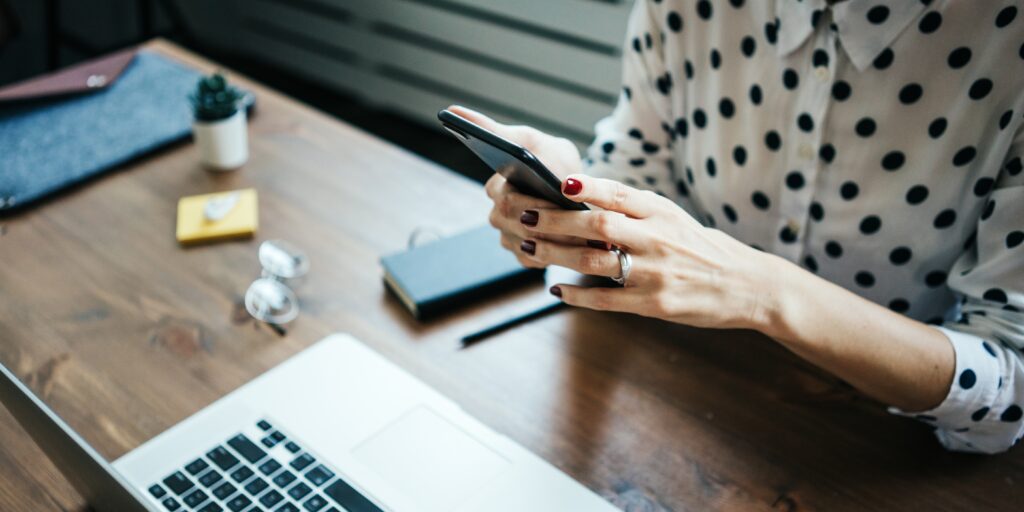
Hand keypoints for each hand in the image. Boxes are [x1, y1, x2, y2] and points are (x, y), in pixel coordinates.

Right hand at [447, 105, 586, 268]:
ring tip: (577, 228)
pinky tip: (571, 242)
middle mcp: (498, 215)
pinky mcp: (525, 257)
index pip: (501, 196)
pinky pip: (534, 259)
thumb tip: (451, 110)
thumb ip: (496, 130)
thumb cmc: (554, 163)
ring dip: (552, 235)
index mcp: (496, 187)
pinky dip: (554, 251)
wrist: (584, 194)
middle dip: (542, 216)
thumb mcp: (532, 141)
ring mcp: (509, 238)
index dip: (524, 198)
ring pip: (524, 242)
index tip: (546, 193)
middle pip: (513, 222)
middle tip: (567, 211)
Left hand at [520, 173, 782, 330]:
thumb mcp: (675, 219)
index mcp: (661, 212)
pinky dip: (577, 295)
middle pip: (598, 225)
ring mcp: (654, 273)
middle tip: (524, 214)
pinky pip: (605, 300)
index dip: (588, 187)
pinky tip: (557, 291)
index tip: (559, 182)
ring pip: (593, 261)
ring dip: (555, 255)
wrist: (746, 286)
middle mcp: (657, 239)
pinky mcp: (653, 304)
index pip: (619, 193)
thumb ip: (635, 210)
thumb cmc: (701, 249)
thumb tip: (582, 197)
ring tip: (529, 249)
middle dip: (555, 220)